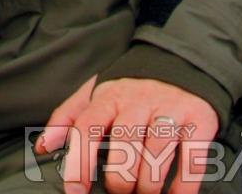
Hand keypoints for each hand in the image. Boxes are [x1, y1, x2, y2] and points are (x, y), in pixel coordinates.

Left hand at [35, 76, 217, 193]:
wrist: (180, 61)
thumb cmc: (131, 88)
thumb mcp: (96, 94)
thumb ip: (68, 117)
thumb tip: (43, 146)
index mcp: (110, 95)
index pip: (88, 126)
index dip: (79, 161)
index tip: (76, 191)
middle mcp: (140, 100)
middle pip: (125, 144)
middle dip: (120, 179)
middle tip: (119, 191)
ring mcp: (170, 110)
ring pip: (156, 154)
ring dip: (148, 185)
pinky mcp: (199, 120)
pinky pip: (192, 160)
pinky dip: (183, 187)